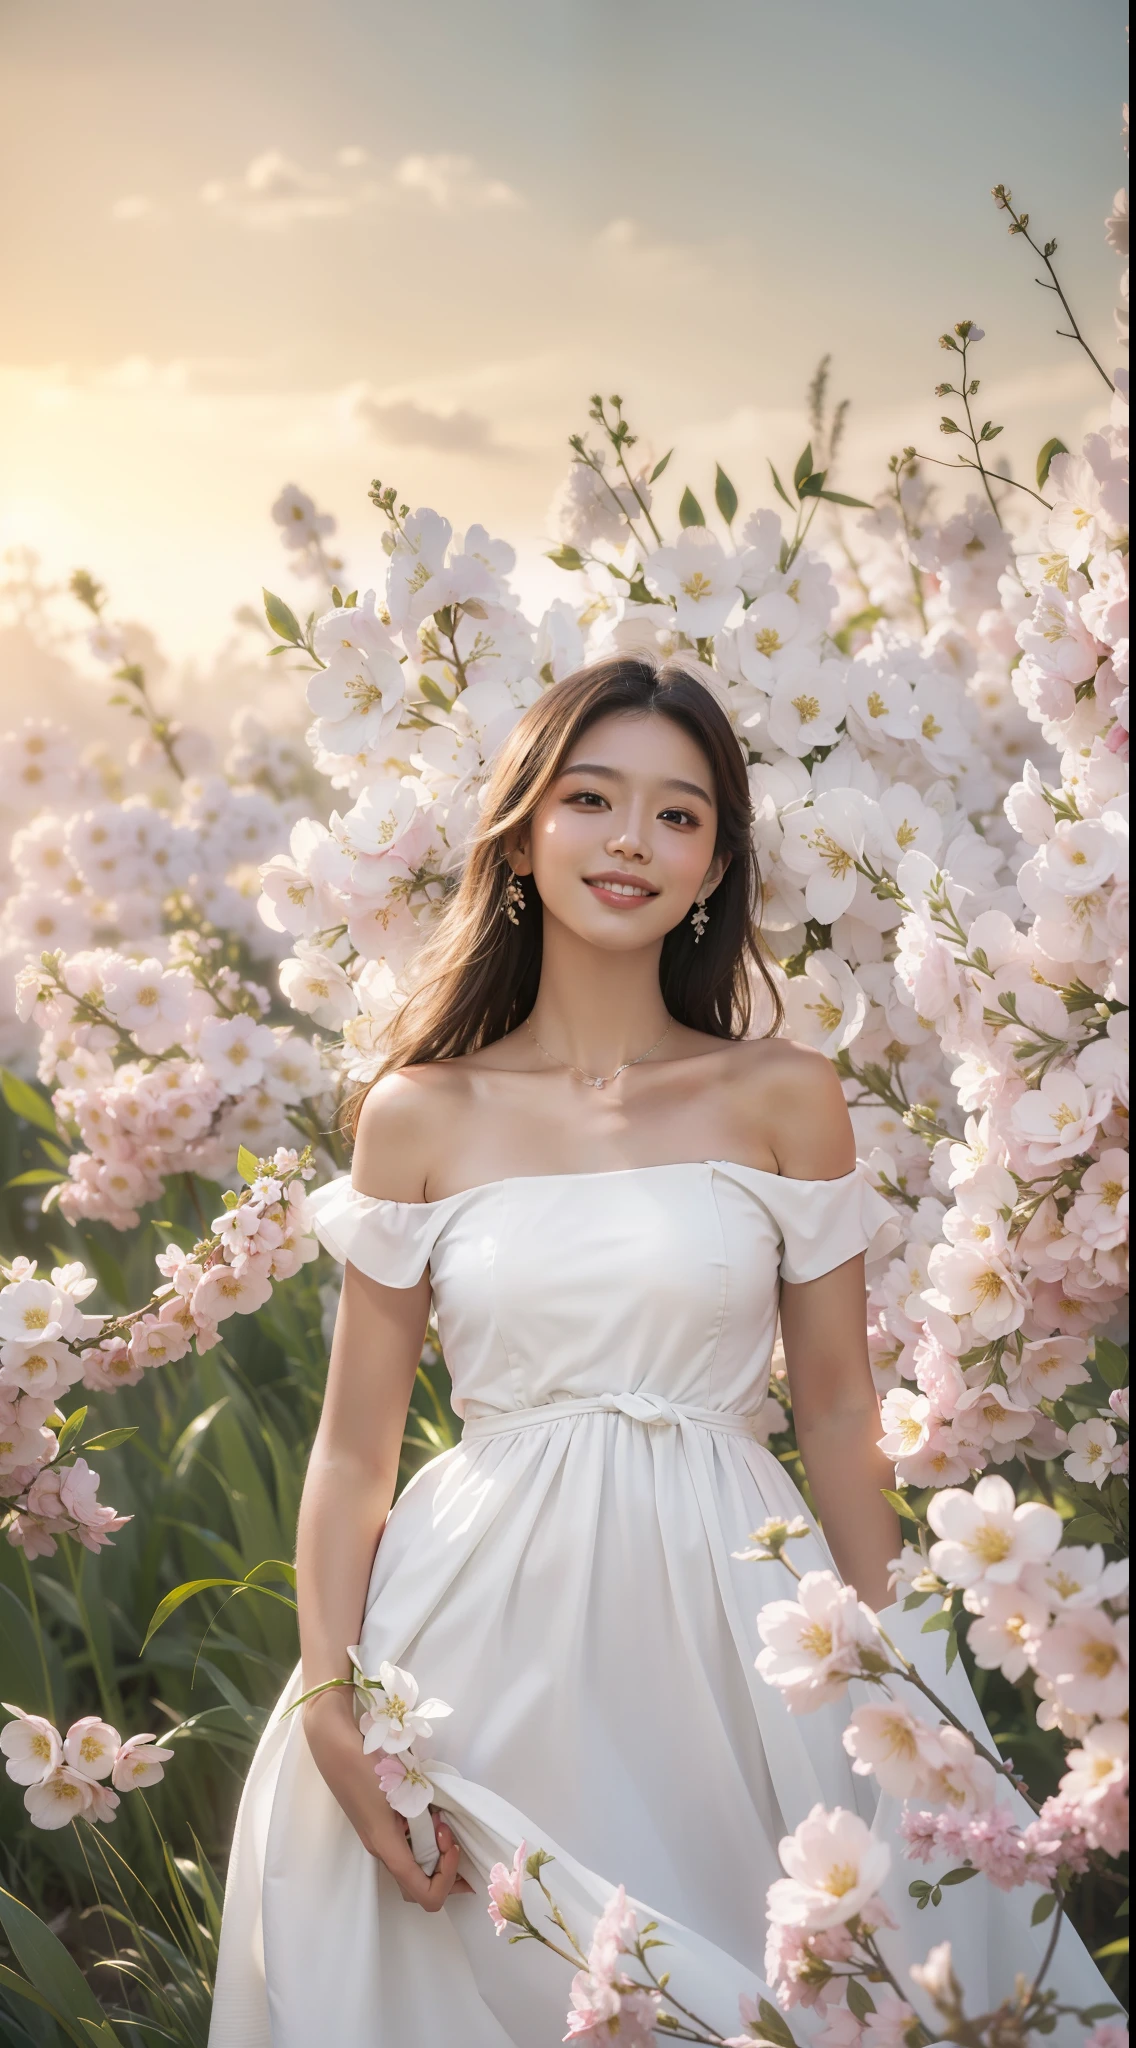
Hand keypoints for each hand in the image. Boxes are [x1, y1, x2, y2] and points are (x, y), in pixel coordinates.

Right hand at [303, 1693, 469, 1907]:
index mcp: (387, 1846)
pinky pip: (406, 1846)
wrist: (333, 1744)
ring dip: (435, 1854)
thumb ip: (425, 1811)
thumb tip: (445, 1825)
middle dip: (446, 1871)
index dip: (448, 1877)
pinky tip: (431, 1813)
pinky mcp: (377, 1823)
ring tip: (444, 1822)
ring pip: (414, 1866)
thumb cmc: (364, 1765)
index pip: (424, 1895)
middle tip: (453, 1838)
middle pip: (420, 1887)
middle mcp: (382, 1849)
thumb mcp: (400, 1788)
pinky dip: (424, 1838)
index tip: (451, 1841)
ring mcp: (377, 1837)